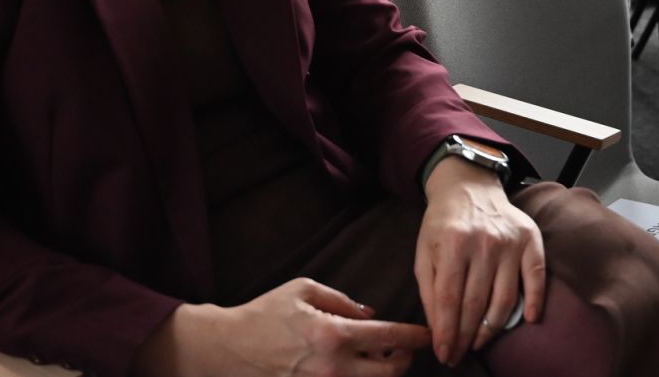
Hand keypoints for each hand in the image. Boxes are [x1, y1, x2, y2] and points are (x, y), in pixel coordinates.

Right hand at [136, 280, 429, 376]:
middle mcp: (335, 368)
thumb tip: (371, 315)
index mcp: (334, 334)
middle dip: (405, 360)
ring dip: (383, 372)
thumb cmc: (266, 314)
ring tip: (381, 358)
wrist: (231, 349)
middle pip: (391, 373)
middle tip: (406, 349)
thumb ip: (342, 301)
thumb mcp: (304, 290)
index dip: (414, 336)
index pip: (389, 338)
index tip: (427, 334)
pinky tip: (358, 368)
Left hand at [416, 159, 544, 366]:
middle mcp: (484, 243)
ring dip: (491, 328)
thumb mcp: (425, 251)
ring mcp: (510, 242)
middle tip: (458, 354)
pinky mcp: (530, 240)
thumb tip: (437, 329)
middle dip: (465, 336)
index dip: (446, 332)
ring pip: (505, 299)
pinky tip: (528, 320)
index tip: (444, 353)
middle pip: (476, 304)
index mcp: (452, 244)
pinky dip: (535, 302)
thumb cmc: (444, 223)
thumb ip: (429, 289)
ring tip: (479, 342)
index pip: (449, 300)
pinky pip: (537, 277)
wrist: (468, 186)